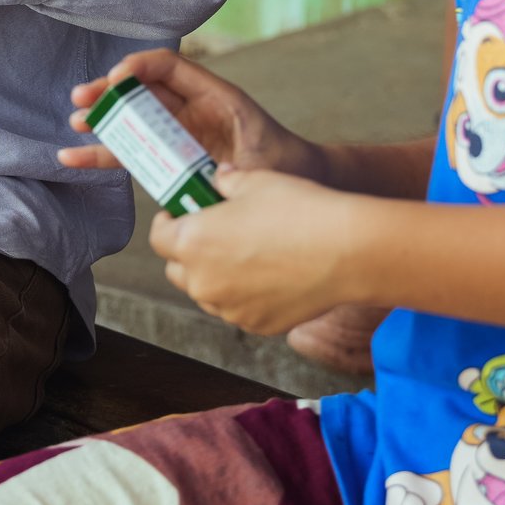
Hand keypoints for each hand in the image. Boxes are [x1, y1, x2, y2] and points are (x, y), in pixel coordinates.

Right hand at [61, 49, 324, 183]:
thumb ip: (236, 166)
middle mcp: (193, 109)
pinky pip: (135, 150)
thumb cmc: (285, 167)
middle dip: (111, 92)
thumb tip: (207, 174)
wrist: (299, 184)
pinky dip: (107, 151)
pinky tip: (76, 157)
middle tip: (82, 98)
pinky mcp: (172, 156)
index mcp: (215, 96)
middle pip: (144, 90)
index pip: (170, 67)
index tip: (118, 78)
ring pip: (133, 119)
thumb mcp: (263, 160)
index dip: (141, 67)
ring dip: (103, 120)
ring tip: (75, 123)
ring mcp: (181, 132)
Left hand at [151, 166, 368, 334]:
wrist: (347, 251)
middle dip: (188, 252)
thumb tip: (220, 180)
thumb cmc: (299, 209)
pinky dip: (244, 296)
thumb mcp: (256, 181)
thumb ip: (227, 181)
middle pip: (178, 270)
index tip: (180, 214)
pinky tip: (269, 275)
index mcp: (193, 241)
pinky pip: (237, 310)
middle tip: (213, 233)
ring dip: (214, 277)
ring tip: (244, 254)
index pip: (158, 237)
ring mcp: (229, 309)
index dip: (168, 223)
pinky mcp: (256, 325)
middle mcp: (203, 281)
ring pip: (207, 294)